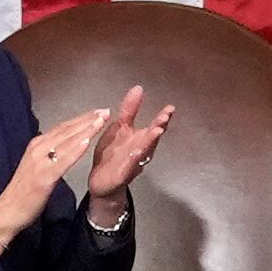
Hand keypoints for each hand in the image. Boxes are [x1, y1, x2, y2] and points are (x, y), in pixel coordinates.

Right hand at [0, 108, 113, 246]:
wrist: (6, 212)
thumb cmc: (22, 194)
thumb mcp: (36, 168)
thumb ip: (47, 156)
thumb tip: (59, 148)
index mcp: (37, 146)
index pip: (62, 128)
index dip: (81, 119)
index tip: (97, 113)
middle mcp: (38, 148)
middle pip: (66, 130)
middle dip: (87, 120)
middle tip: (105, 111)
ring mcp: (40, 161)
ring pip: (67, 141)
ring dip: (85, 129)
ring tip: (101, 120)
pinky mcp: (44, 177)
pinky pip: (63, 161)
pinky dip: (75, 150)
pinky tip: (87, 142)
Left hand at [81, 83, 175, 222]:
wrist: (102, 182)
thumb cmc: (113, 155)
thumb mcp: (120, 127)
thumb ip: (130, 110)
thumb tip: (139, 88)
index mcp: (139, 139)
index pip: (153, 127)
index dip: (162, 118)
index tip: (170, 108)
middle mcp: (139, 151)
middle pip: (151, 139)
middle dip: (158, 128)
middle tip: (164, 118)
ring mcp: (132, 164)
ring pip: (143, 152)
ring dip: (150, 142)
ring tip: (157, 131)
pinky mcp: (121, 175)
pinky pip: (128, 167)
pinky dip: (133, 160)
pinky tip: (136, 151)